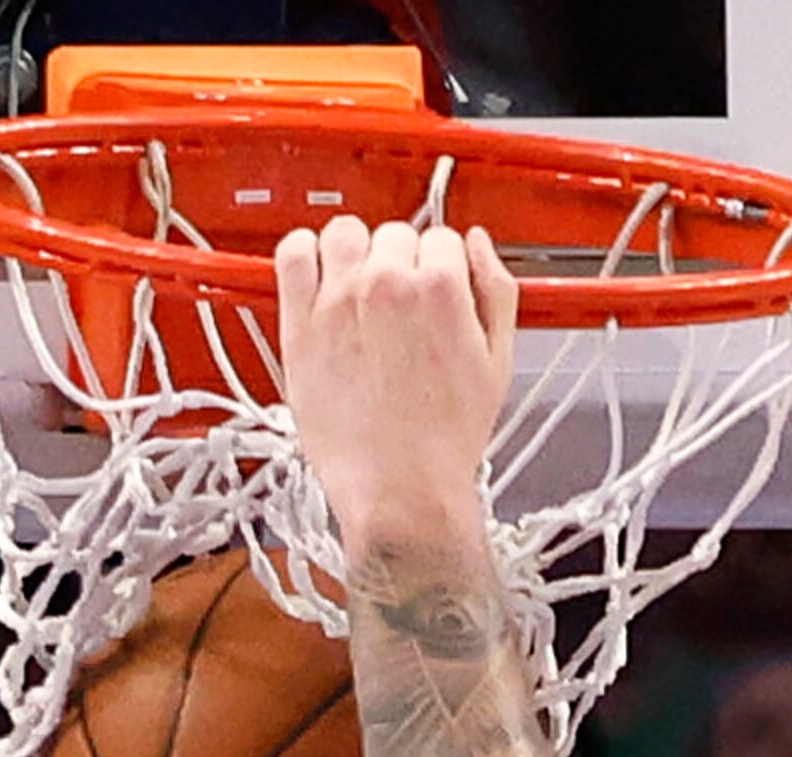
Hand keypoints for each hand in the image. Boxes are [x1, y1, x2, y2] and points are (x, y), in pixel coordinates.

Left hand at [273, 217, 519, 539]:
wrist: (401, 488)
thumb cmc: (447, 439)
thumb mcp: (498, 364)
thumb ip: (496, 292)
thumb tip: (479, 246)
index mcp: (440, 290)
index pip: (443, 240)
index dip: (446, 266)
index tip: (439, 288)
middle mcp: (386, 285)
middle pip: (395, 234)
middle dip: (404, 261)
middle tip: (405, 302)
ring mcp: (337, 301)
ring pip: (345, 233)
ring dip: (358, 251)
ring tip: (364, 287)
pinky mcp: (299, 323)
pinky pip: (292, 255)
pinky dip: (304, 254)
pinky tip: (319, 275)